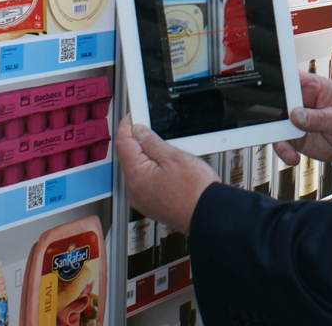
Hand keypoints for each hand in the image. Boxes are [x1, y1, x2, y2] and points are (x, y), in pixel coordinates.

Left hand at [115, 115, 218, 233]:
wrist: (208, 215)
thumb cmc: (195, 192)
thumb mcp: (175, 157)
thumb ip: (152, 143)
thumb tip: (138, 131)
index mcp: (136, 176)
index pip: (123, 144)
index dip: (127, 126)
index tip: (133, 117)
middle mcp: (134, 191)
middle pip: (129, 157)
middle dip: (138, 142)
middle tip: (153, 130)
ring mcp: (142, 200)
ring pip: (138, 170)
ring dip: (147, 157)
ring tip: (168, 152)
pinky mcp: (151, 205)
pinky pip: (146, 182)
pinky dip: (153, 171)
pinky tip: (169, 169)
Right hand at [274, 71, 331, 166]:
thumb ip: (319, 118)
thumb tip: (297, 115)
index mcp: (314, 88)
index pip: (291, 79)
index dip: (278, 83)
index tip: (273, 96)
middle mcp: (302, 102)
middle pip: (277, 103)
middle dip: (271, 115)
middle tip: (278, 128)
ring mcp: (297, 120)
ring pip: (275, 125)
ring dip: (278, 138)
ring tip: (289, 149)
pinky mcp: (296, 136)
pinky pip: (282, 142)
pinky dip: (284, 151)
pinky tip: (293, 156)